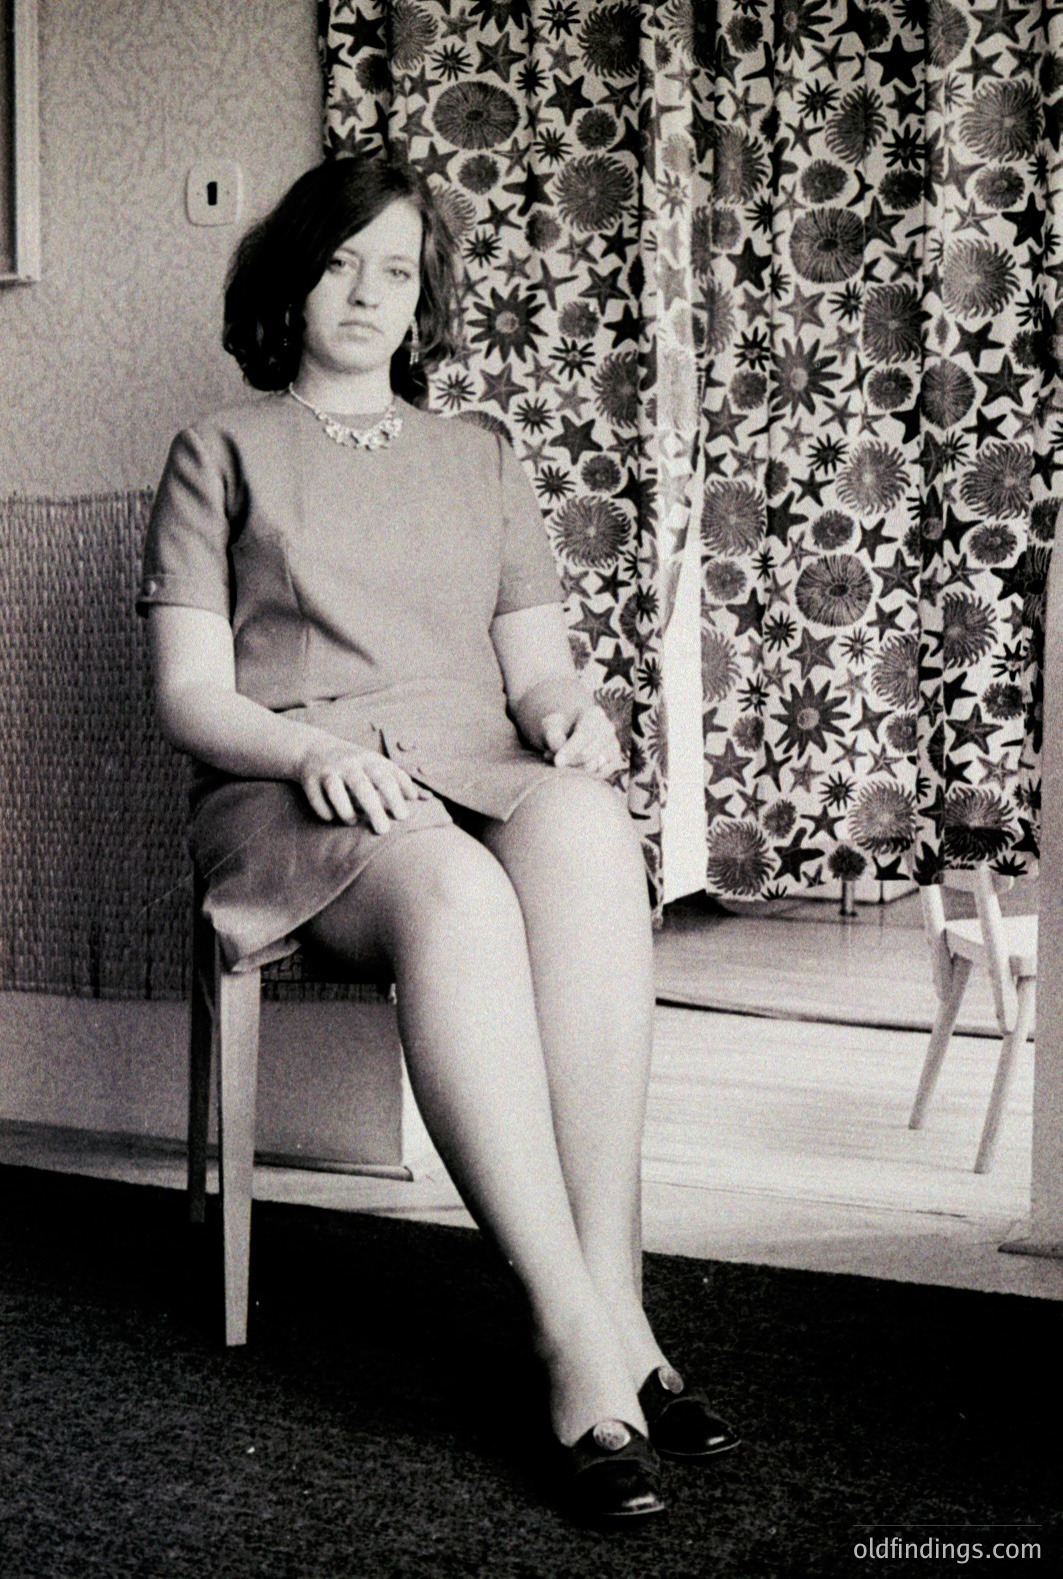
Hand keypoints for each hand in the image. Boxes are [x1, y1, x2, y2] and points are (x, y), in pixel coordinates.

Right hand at [297, 739, 427, 833]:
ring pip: (336, 790)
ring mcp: (329, 770)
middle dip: (374, 808)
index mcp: (370, 760)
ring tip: (354, 822)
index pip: (387, 777)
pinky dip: (324, 810)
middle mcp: (350, 764)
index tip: (405, 817)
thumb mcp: (378, 765)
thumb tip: (428, 798)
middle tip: (384, 830)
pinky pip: (316, 798)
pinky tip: (332, 819)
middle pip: (363, 786)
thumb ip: (400, 781)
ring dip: (345, 809)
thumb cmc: (357, 764)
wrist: (313, 749)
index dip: (397, 796)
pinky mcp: (309, 779)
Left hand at [541, 702, 622, 777]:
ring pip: (593, 767)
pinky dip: (586, 775)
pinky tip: (577, 766)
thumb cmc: (558, 727)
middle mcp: (608, 728)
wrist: (568, 731)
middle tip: (556, 760)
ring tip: (565, 760)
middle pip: (587, 754)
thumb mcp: (549, 725)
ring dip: (575, 768)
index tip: (557, 763)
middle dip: (568, 760)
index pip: (585, 735)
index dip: (570, 750)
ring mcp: (614, 744)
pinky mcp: (615, 760)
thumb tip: (560, 752)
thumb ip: (553, 736)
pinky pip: (600, 774)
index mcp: (593, 714)